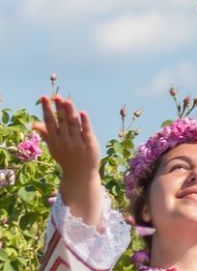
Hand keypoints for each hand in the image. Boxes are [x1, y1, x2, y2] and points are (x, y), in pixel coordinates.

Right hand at [36, 96, 103, 226]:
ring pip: (73, 125)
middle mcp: (65, 141)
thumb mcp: (53, 147)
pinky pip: (86, 131)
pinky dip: (85, 122)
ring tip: (67, 101)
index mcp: (55, 141)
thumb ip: (46, 134)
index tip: (44, 98)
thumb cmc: (66, 157)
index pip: (49, 122)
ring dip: (70, 112)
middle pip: (61, 122)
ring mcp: (78, 143)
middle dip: (58, 109)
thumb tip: (33, 124)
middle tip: (56, 96)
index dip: (47, 109)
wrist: (80, 174)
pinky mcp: (90, 144)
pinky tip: (82, 112)